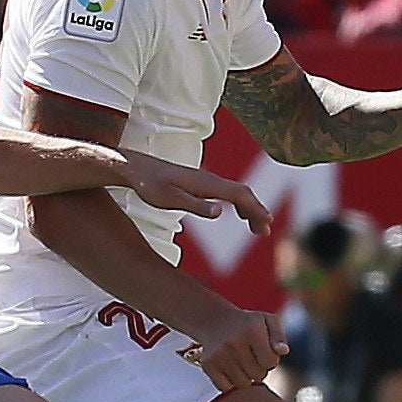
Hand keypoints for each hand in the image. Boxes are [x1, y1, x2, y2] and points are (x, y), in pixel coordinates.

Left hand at [119, 150, 269, 232]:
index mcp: (206, 184)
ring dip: (250, 208)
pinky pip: (227, 193)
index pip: (240, 195)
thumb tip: (221, 212)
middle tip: (265, 232)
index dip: (255, 209)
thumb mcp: (170, 200)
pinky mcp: (199, 184)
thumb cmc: (149, 185)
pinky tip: (239, 215)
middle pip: (243, 193)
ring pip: (236, 192)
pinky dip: (239, 204)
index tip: (266, 224)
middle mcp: (209, 179)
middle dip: (258, 211)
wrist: (135, 169)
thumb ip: (196, 206)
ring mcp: (206, 180)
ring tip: (258, 228)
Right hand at [182, 304, 286, 392]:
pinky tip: (230, 368)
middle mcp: (234, 342)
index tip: (264, 351)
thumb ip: (279, 336)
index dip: (270, 359)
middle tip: (252, 356)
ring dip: (245, 376)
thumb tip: (283, 351)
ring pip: (243, 383)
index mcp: (252, 330)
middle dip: (259, 368)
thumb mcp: (268, 321)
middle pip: (258, 375)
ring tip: (241, 362)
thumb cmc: (248, 324)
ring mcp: (219, 354)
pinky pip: (225, 387)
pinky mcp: (208, 364)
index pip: (270, 363)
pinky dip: (229, 382)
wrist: (214, 320)